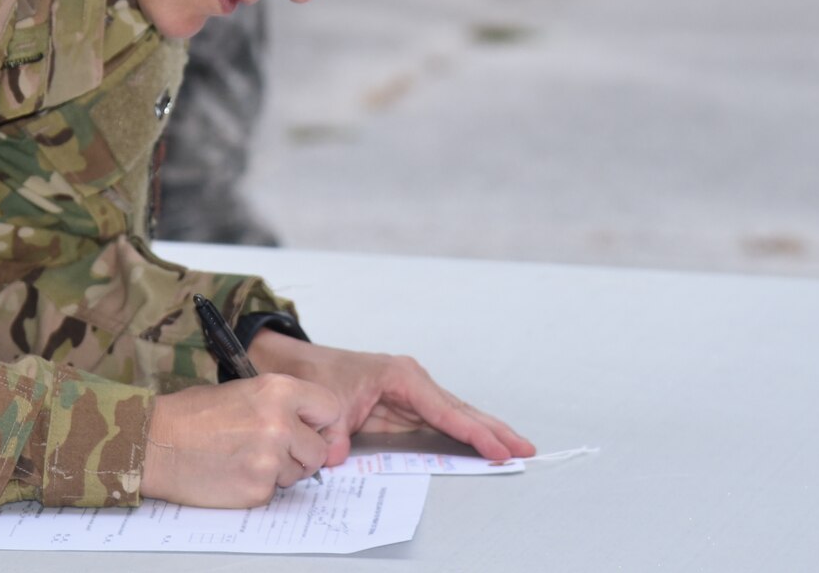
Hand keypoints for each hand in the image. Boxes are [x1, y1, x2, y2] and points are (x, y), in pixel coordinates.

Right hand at [141, 375, 342, 507]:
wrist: (155, 442)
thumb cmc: (192, 415)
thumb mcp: (244, 391)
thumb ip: (282, 406)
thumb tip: (311, 428)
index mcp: (279, 390)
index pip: (330, 409)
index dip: (320, 423)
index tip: (310, 430)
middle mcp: (280, 422)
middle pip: (319, 449)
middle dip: (301, 454)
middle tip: (272, 450)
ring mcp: (270, 458)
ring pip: (298, 474)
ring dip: (279, 471)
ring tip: (244, 457)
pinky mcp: (258, 488)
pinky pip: (273, 492)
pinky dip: (257, 487)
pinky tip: (233, 472)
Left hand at [246, 333, 535, 465]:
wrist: (293, 363)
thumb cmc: (312, 375)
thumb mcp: (324, 403)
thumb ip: (332, 433)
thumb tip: (338, 456)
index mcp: (399, 376)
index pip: (444, 410)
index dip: (473, 432)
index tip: (497, 448)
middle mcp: (411, 381)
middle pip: (460, 410)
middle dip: (493, 430)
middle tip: (525, 448)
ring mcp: (409, 393)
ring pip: (454, 416)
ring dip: (483, 433)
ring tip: (514, 448)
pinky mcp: (403, 406)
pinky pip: (439, 423)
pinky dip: (461, 434)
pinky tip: (480, 445)